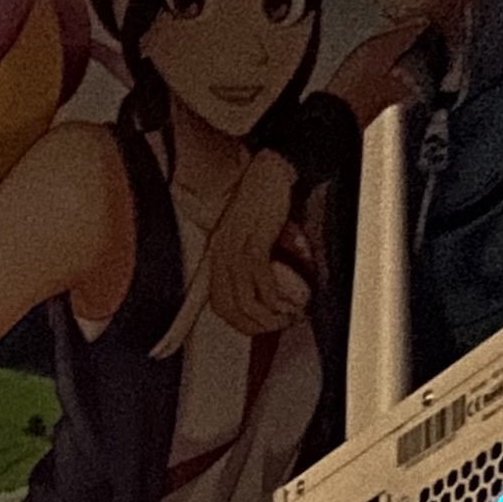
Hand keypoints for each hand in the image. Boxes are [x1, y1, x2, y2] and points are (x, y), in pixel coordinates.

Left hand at [204, 148, 308, 335]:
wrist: (270, 170)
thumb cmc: (265, 202)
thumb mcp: (253, 237)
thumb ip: (256, 264)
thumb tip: (272, 292)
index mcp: (218, 254)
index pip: (217, 301)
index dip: (236, 322)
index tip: (256, 331)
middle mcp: (221, 253)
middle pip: (228, 305)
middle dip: (253, 325)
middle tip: (276, 327)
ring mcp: (235, 246)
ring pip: (242, 296)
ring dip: (266, 314)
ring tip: (285, 317)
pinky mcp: (253, 237)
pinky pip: (258, 275)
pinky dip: (272, 293)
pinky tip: (284, 300)